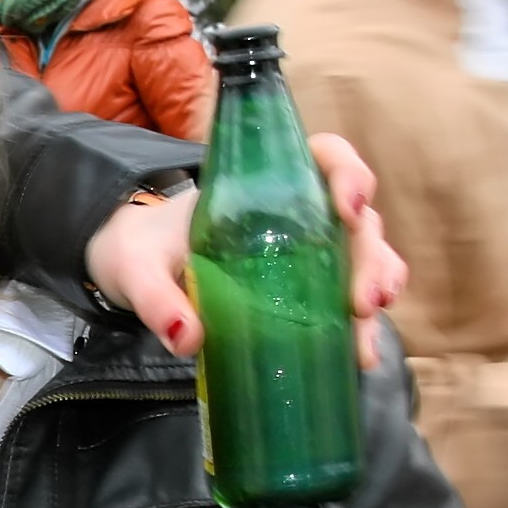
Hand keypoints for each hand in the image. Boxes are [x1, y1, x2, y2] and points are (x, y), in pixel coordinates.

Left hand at [81, 134, 408, 370]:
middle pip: (356, 219)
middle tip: (363, 301)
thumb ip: (156, 298)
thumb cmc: (139, 251)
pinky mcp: (302, 288)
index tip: (346, 206)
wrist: (131, 271)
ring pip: (363, 257)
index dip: (348, 171)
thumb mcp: (136, 269)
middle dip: (370, 257)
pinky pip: (345, 296)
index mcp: (261, 186)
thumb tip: (188, 339)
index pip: (324, 156)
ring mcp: (305, 251)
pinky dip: (359, 321)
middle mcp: (295, 213)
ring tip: (366, 327)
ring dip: (376, 287)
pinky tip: (359, 351)